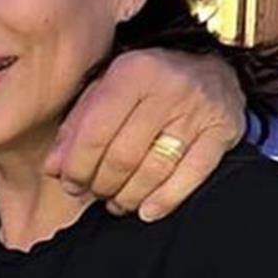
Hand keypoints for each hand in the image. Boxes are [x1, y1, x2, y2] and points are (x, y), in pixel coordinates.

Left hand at [46, 49, 245, 220]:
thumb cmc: (147, 83)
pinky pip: (191, 175)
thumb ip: (77, 126)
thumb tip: (54, 169)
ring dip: (129, 196)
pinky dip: (165, 199)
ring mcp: (198, 111)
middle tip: (94, 193)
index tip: (70, 184)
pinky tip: (147, 210)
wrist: (211, 67)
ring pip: (155, 170)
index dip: (78, 166)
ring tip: (117, 202)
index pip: (96, 132)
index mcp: (132, 72)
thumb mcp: (107, 89)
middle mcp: (168, 87)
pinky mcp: (222, 131)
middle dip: (102, 184)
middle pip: (124, 156)